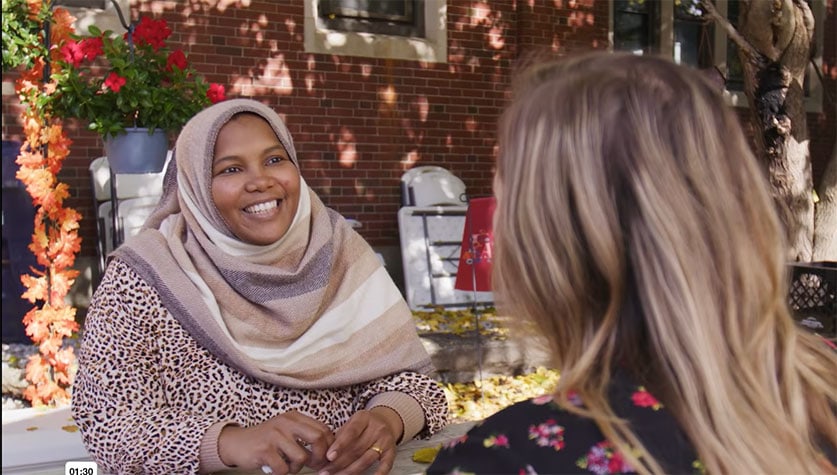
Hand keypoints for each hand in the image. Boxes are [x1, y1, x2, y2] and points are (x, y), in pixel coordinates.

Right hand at [217, 411, 334, 473]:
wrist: (236, 443)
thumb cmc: (267, 440)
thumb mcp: (287, 431)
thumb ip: (305, 436)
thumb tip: (328, 453)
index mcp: (294, 417)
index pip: (323, 429)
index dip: (329, 446)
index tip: (326, 457)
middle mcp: (286, 423)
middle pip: (317, 439)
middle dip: (319, 457)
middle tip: (314, 466)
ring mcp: (275, 436)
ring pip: (301, 457)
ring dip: (297, 468)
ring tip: (287, 466)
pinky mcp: (264, 450)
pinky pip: (284, 468)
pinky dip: (282, 473)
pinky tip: (275, 468)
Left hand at [319, 407, 401, 474]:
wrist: (385, 422)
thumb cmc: (362, 426)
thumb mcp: (351, 424)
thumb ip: (340, 437)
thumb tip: (323, 456)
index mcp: (364, 418)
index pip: (351, 432)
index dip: (339, 445)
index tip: (329, 457)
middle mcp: (376, 428)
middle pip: (357, 449)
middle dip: (339, 463)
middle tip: (325, 472)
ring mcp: (385, 440)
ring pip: (366, 459)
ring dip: (350, 471)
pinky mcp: (392, 451)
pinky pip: (385, 464)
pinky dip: (379, 473)